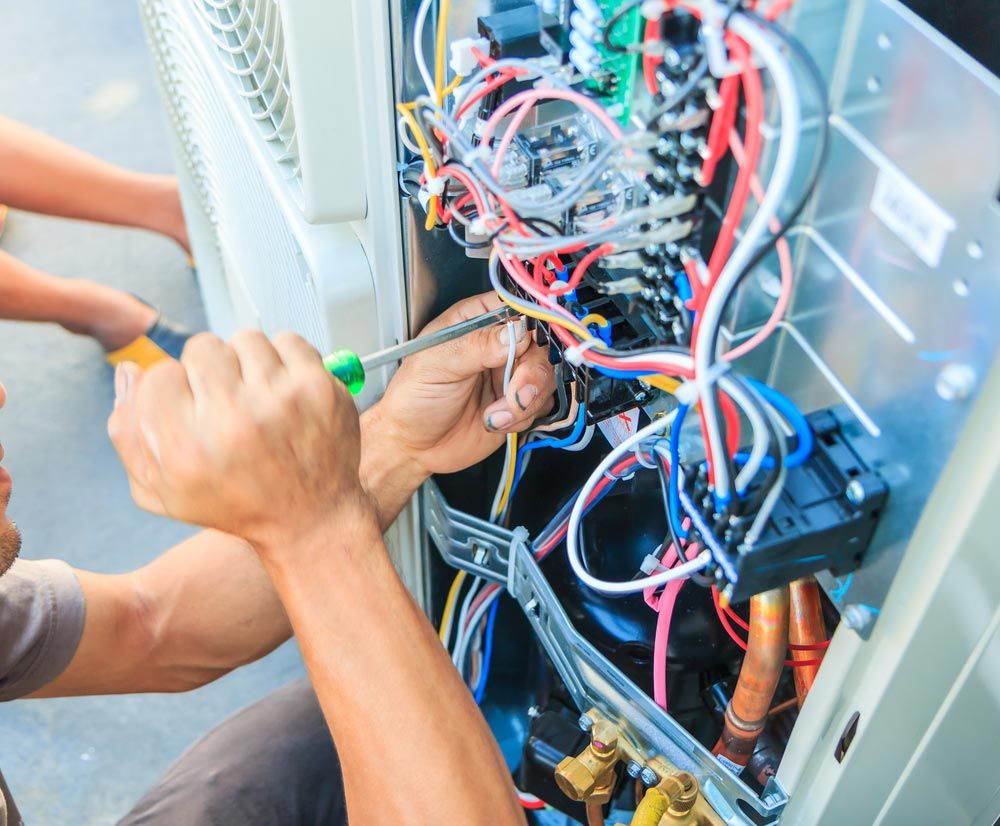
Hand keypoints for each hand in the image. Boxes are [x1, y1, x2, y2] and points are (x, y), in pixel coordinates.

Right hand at [108, 331, 370, 551]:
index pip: (158, 374)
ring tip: (258, 399)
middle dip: (211, 372)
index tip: (194, 411)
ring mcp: (282, 401)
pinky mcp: (318, 388)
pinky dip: (285, 360)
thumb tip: (129, 369)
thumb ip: (129, 432)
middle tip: (227, 403)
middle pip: (202, 348)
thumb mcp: (162, 489)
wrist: (310, 521)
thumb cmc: (232, 503)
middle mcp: (233, 420)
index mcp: (187, 446)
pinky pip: (289, 340)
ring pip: (246, 340)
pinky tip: (284, 393)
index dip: (174, 390)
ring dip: (248, 363)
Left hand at [369, 292, 555, 478]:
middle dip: (532, 375)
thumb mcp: (436, 365)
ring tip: (494, 415)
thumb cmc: (412, 398)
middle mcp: (498, 346)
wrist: (413, 446)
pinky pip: (542, 405)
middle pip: (540, 345)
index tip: (524, 348)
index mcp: (475, 321)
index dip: (529, 326)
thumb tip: (514, 331)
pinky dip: (524, 418)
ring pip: (545, 377)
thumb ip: (475, 345)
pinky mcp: (518, 404)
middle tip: (515, 395)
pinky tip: (495, 422)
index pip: (516, 307)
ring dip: (525, 402)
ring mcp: (510, 375)